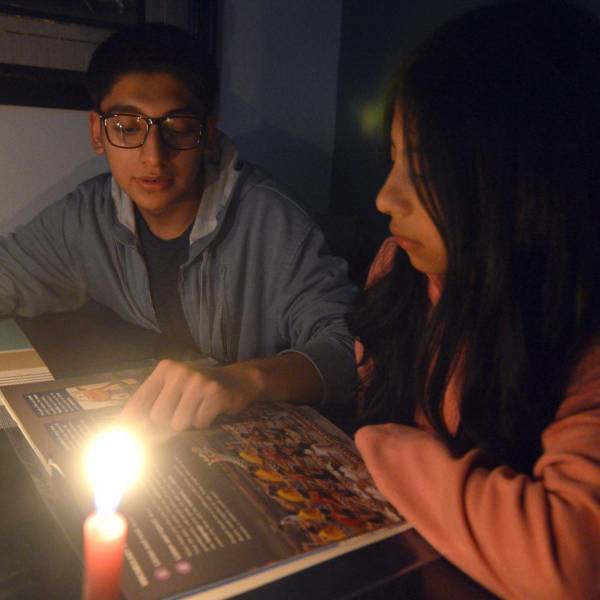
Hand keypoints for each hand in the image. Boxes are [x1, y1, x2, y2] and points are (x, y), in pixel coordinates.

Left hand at [120, 359, 263, 430]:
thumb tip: (127, 433)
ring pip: (178, 423)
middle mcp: (179, 372)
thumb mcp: (174, 389)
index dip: (128, 424)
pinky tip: (209, 410)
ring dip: (187, 423)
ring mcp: (198, 381)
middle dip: (166, 424)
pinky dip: (203, 422)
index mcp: (164, 370)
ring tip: (196, 410)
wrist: (237, 381)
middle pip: (157, 417)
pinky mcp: (214, 393)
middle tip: (180, 416)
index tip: (118, 443)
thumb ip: (152, 405)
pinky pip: (199, 423)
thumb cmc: (198, 390)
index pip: (138, 401)